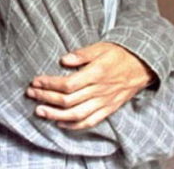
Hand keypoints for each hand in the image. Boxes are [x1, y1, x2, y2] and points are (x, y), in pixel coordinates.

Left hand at [27, 42, 153, 129]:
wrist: (142, 66)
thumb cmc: (119, 54)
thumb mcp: (101, 47)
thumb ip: (82, 54)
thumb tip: (64, 59)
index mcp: (96, 74)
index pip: (68, 84)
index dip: (49, 84)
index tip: (36, 81)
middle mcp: (99, 91)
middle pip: (68, 100)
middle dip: (46, 98)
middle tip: (31, 94)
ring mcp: (104, 102)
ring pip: (77, 114)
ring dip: (55, 115)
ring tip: (39, 112)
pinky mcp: (108, 109)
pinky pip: (90, 122)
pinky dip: (74, 125)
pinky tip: (60, 123)